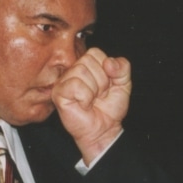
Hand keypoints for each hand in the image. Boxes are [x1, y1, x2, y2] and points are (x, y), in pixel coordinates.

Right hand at [52, 47, 131, 163]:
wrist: (105, 129)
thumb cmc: (110, 108)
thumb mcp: (124, 84)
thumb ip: (123, 67)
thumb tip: (109, 62)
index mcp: (86, 66)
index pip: (95, 52)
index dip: (106, 69)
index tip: (107, 85)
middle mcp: (73, 71)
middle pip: (87, 60)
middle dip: (101, 81)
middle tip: (99, 95)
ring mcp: (64, 82)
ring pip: (80, 71)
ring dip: (93, 90)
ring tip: (92, 100)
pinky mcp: (58, 94)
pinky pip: (75, 85)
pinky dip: (85, 97)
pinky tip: (84, 105)